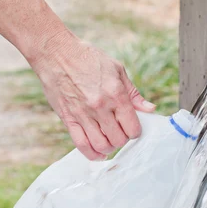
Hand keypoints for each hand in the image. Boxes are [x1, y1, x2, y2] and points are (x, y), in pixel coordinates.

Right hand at [34, 33, 155, 160]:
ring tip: (109, 139)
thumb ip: (133, 93)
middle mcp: (100, 106)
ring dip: (109, 147)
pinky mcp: (68, 118)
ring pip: (101, 145)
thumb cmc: (88, 59)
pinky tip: (98, 153)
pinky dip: (92, 154)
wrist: (56, 53)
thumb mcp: (117, 69)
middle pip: (118, 139)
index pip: (132, 127)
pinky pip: (81, 144)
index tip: (132, 127)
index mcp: (116, 94)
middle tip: (120, 132)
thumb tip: (150, 109)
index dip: (135, 131)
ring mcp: (83, 114)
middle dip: (122, 139)